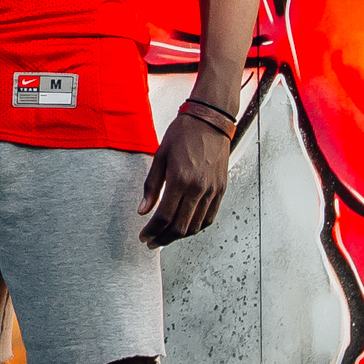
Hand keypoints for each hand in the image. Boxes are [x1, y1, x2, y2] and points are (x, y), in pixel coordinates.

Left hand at [137, 106, 232, 247]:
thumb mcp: (160, 156)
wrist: (210, 120)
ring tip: (166, 237)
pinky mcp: (221, 189)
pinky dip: (197, 227)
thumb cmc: (183, 134)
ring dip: (179, 236)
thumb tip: (143, 210)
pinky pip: (209, 217)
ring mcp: (212, 190)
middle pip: (180, 226)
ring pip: (196, 226)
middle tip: (152, 242)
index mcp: (180, 180)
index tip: (144, 236)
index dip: (152, 231)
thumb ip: (151, 186)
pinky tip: (186, 228)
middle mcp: (198, 188)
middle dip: (163, 239)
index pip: (164, 217)